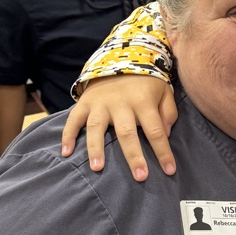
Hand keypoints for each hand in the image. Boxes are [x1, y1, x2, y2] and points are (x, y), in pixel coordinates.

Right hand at [61, 75, 177, 180]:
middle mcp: (121, 104)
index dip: (163, 151)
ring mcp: (100, 103)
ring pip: (97, 127)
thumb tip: (165, 134)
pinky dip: (68, 135)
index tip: (169, 170)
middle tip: (140, 177)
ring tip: (97, 168)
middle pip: (127, 133)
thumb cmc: (146, 82)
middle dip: (134, 156)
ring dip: (96, 148)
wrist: (120, 57)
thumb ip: (168, 112)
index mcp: (143, 102)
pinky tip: (66, 153)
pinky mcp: (84, 103)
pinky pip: (73, 120)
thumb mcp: (164, 91)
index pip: (155, 130)